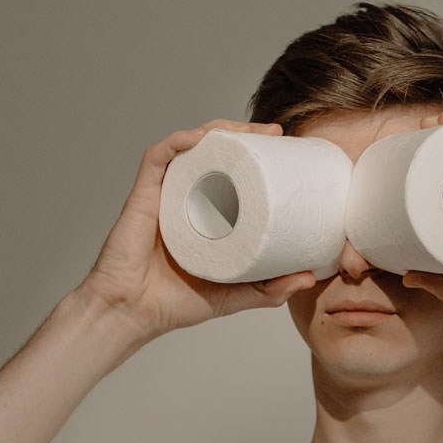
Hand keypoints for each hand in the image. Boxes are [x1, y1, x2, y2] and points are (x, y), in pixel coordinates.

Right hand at [79, 120, 315, 340]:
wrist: (131, 313)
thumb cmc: (174, 303)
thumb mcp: (236, 294)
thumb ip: (271, 289)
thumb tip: (310, 277)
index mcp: (205, 214)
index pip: (233, 175)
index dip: (258, 158)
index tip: (287, 154)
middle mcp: (186, 197)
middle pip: (215, 151)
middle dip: (245, 135)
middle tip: (276, 134)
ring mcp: (164, 192)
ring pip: (191, 144)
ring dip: (221, 130)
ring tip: (251, 131)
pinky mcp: (143, 193)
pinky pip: (160, 155)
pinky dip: (182, 139)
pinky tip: (205, 137)